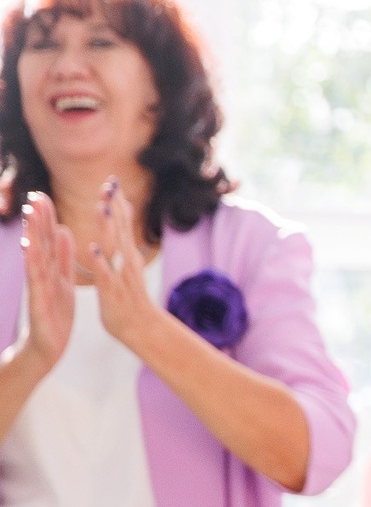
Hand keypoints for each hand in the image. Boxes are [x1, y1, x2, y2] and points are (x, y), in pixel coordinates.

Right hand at [10, 192, 77, 375]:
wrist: (47, 347)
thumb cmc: (55, 314)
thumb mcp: (64, 281)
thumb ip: (63, 258)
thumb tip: (63, 230)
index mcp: (52, 270)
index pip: (48, 240)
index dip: (46, 219)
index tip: (42, 196)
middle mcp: (43, 275)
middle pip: (40, 244)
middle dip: (37, 220)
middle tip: (34, 196)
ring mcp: (39, 288)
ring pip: (36, 257)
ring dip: (32, 235)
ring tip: (29, 215)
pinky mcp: (39, 302)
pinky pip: (36, 280)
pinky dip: (32, 263)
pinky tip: (28, 247)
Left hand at [82, 179, 166, 350]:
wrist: (141, 326)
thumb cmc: (130, 295)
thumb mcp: (128, 260)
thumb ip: (125, 233)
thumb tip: (123, 208)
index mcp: (128, 252)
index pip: (124, 222)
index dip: (118, 201)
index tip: (112, 180)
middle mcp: (127, 259)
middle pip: (121, 228)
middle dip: (115, 206)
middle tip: (111, 184)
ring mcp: (121, 274)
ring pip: (114, 246)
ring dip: (109, 227)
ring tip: (103, 207)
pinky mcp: (112, 290)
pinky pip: (105, 272)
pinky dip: (100, 260)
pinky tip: (92, 247)